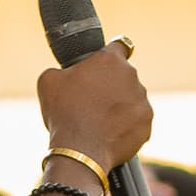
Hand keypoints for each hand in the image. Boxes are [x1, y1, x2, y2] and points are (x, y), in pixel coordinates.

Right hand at [35, 43, 152, 173]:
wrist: (80, 150)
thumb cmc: (64, 113)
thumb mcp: (49, 81)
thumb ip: (62, 70)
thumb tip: (67, 74)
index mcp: (110, 60)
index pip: (120, 45)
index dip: (112, 52)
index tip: (107, 62)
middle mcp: (131, 76)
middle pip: (123, 76)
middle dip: (111, 85)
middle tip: (92, 101)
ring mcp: (142, 101)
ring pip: (132, 99)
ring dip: (120, 106)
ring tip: (100, 121)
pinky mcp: (146, 124)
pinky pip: (137, 121)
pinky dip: (126, 126)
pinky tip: (109, 133)